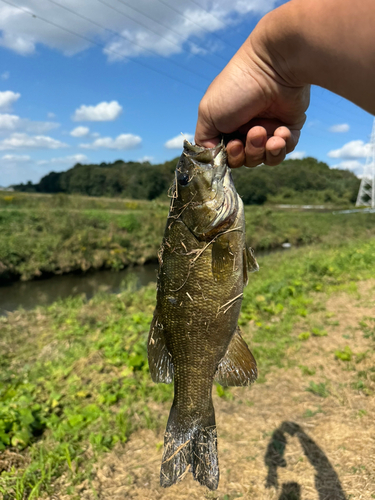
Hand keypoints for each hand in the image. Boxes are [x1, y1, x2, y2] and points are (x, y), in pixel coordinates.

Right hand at [195, 15, 309, 168]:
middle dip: (249, 152)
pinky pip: (285, 150)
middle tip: (254, 131)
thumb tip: (213, 158)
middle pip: (246, 161)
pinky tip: (282, 130)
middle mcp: (246, 129)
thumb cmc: (237, 86)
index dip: (230, 158)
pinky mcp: (289, 129)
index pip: (226, 157)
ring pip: (265, 159)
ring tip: (266, 131)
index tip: (233, 145)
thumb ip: (204, 141)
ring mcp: (268, 129)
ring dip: (264, 150)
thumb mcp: (207, 113)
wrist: (274, 66)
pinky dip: (282, 145)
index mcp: (226, 126)